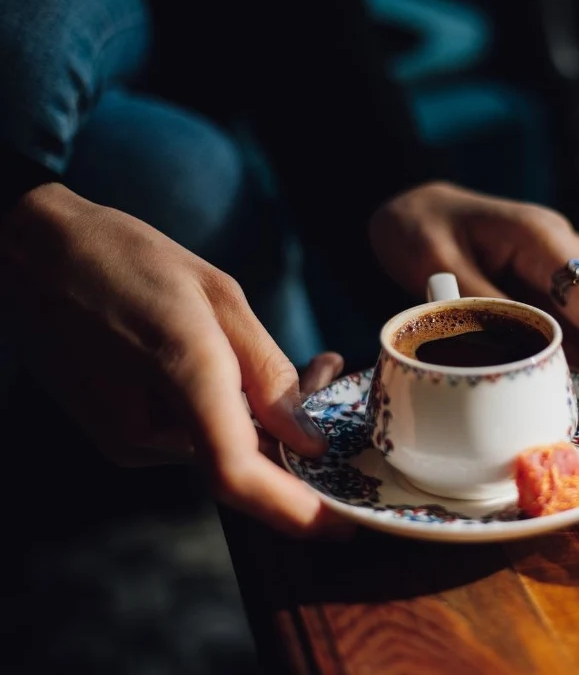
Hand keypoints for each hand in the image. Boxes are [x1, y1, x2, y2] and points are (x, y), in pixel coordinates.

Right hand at [0, 184, 340, 535]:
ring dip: (268, 421)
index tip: (341, 526)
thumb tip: (308, 441)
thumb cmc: (127, 259)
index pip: (238, 474)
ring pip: (222, 450)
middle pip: (243, 465)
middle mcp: (146, 428)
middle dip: (299, 443)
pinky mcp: (119, 435)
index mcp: (181, 376)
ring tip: (304, 363)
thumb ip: (267, 372)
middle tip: (332, 380)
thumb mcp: (219, 296)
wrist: (33, 255)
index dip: (294, 510)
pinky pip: (194, 438)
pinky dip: (231, 416)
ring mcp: (126, 439)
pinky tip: (244, 370)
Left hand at [369, 182, 578, 414]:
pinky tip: (572, 394)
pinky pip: (578, 332)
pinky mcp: (552, 292)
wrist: (417, 209)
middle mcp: (566, 253)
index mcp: (541, 239)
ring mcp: (563, 273)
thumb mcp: (434, 263)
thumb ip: (478, 306)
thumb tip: (517, 360)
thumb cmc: (420, 228)